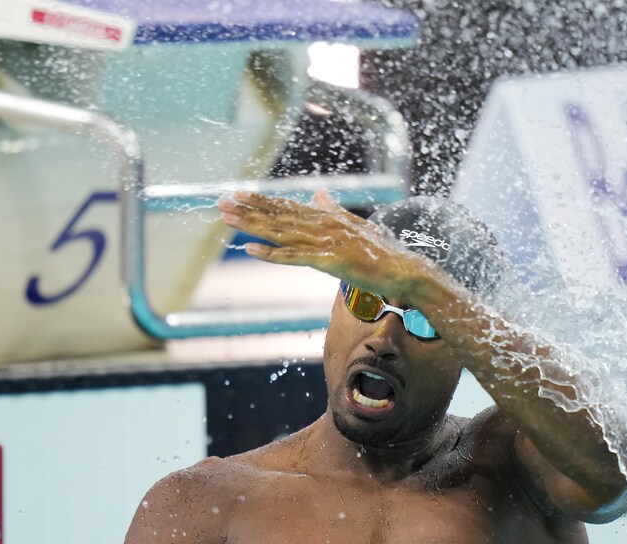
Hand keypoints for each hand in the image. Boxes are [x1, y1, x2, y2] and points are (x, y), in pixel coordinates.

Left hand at [217, 190, 443, 299]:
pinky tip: (251, 249)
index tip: (239, 194)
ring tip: (228, 218)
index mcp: (328, 218)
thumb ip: (335, 210)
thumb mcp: (356, 225)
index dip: (262, 201)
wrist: (404, 269)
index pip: (289, 207)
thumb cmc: (382, 252)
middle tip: (222, 201)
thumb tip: (320, 193)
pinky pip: (294, 257)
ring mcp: (326, 242)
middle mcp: (324, 225)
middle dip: (250, 209)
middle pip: (280, 216)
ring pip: (282, 232)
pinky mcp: (330, 260)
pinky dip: (271, 254)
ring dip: (253, 225)